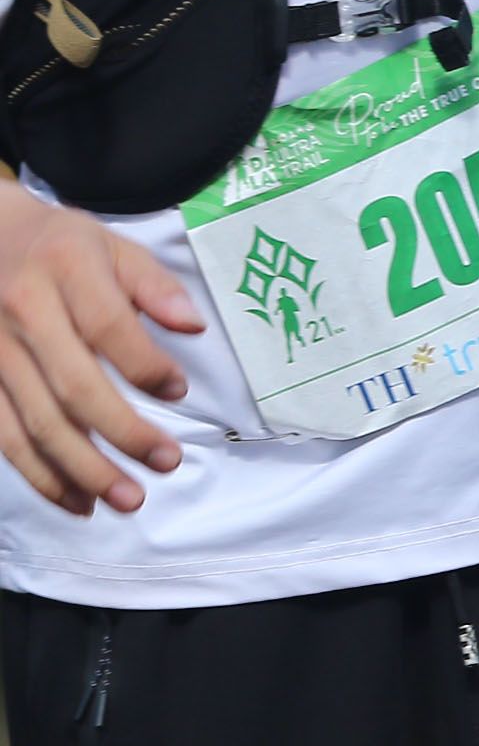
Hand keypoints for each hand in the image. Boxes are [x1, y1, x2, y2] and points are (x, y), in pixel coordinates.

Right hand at [0, 182, 198, 514]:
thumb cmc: (60, 246)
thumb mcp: (111, 245)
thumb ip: (154, 285)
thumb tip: (193, 326)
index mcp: (63, 270)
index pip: (107, 325)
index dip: (145, 364)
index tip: (180, 391)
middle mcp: (22, 313)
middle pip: (73, 386)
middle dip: (122, 432)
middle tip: (166, 463)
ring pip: (36, 423)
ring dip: (83, 469)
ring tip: (129, 499)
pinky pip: (5, 438)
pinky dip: (41, 475)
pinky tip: (77, 500)